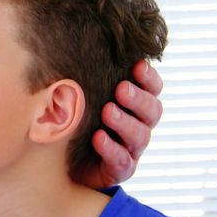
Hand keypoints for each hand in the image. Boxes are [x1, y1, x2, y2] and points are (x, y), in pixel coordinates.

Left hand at [81, 59, 163, 188]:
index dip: (149, 77)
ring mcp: (131, 149)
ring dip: (124, 122)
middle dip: (138, 99)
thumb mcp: (84, 95)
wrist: (64, 161)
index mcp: (135, 105)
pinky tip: (98, 138)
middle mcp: (139, 125)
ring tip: (107, 112)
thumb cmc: (78, 118)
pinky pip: (121, 160)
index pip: (153, 88)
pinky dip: (110, 148)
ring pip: (139, 136)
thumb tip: (79, 46)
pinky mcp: (119, 169)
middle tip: (121, 89)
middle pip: (152, 111)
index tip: (137, 65)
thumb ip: (89, 77)